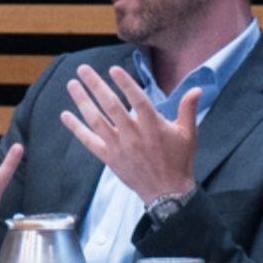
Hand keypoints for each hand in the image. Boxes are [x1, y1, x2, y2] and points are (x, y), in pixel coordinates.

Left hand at [59, 65, 197, 203]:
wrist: (167, 193)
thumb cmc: (179, 161)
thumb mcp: (188, 134)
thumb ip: (188, 109)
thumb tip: (197, 89)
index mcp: (153, 126)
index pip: (137, 100)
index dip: (125, 84)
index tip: (113, 69)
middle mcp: (133, 135)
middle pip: (111, 106)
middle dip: (96, 86)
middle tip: (83, 69)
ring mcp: (119, 147)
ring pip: (96, 121)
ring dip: (83, 101)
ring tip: (72, 85)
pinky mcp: (109, 158)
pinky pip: (89, 141)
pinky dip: (76, 128)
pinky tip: (65, 115)